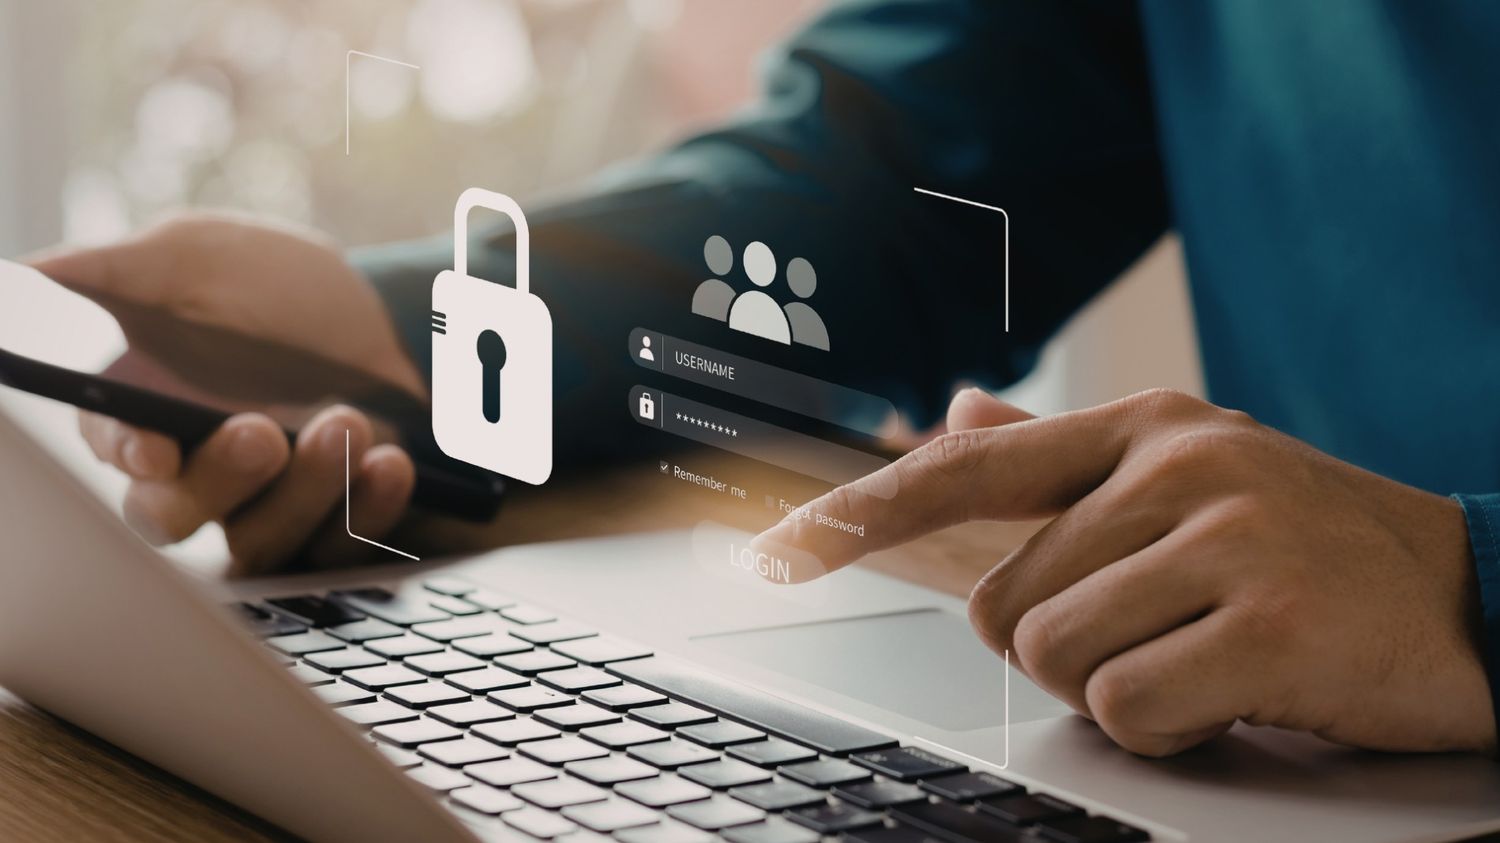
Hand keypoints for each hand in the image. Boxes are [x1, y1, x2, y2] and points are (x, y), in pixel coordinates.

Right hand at [28, 213, 425, 574]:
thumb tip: (24, 273)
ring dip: (304, 489)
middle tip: (263, 432)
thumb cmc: (279, 288)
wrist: (398, 317)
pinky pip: (341, 549)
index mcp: (142, 411)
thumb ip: (112, 272)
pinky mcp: (336, 534)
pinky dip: (366, 509)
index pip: (113, 448)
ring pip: (259, 543)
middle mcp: (196, 474)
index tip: (155, 449)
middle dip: (215, 480)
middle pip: (170, 520)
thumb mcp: (194, 259)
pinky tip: (391, 465)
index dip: (127, 453)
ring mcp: (266, 511)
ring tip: (347, 423)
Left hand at [755, 387, 1491, 755]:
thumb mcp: (1193, 479)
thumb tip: (955, 415)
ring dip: (1117, 689)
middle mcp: (1175, 464)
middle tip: (1155, 638)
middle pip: (1003, 604)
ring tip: (1202, 660)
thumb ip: (1060, 457)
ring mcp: (1224, 537)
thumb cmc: (1309, 547)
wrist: (1475, 595)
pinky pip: (1129, 709)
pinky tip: (1233, 697)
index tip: (774, 553)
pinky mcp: (1266, 619)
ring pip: (1057, 659)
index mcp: (1142, 427)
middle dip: (1061, 647)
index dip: (858, 515)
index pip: (964, 470)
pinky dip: (1166, 728)